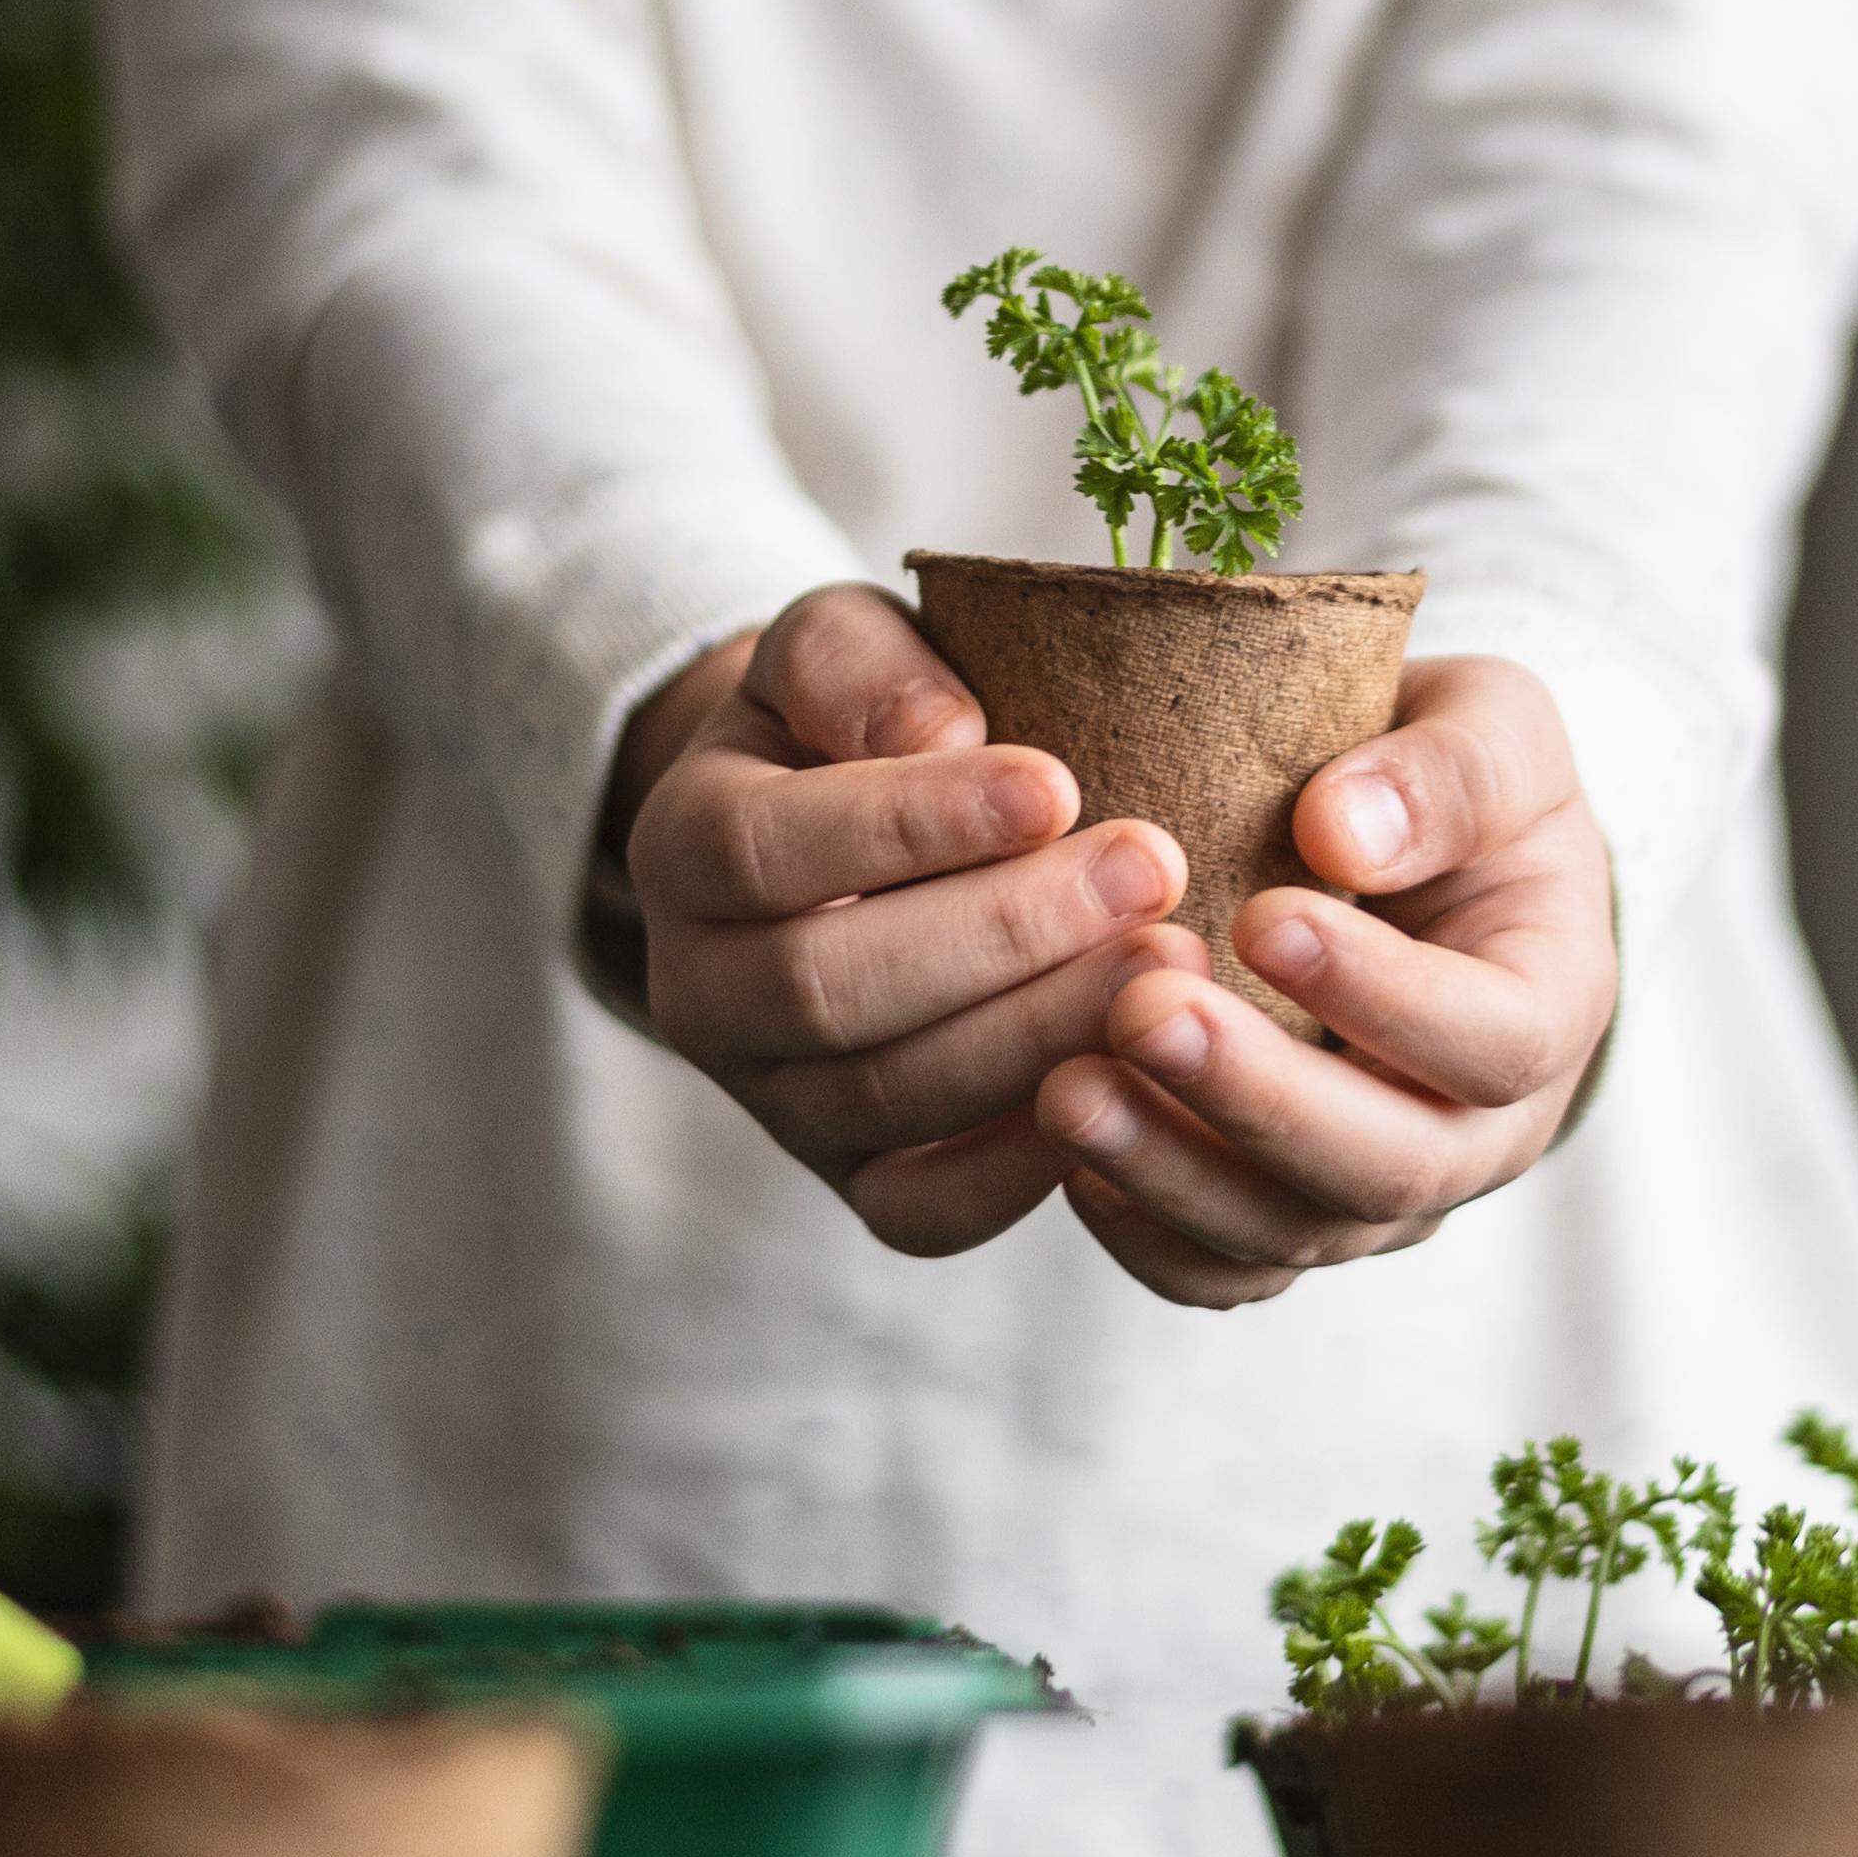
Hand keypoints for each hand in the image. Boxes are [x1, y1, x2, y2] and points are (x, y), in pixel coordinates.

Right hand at [617, 586, 1210, 1254]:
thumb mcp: (840, 645)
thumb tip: (942, 727)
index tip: (1058, 784)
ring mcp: (769, 1098)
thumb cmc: (861, 721)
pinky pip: (917, 1211)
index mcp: (683, 845)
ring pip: (883, 1098)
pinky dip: (1016, 1170)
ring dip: (1039, 1034)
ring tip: (1175, 962)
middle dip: (1003, 931)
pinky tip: (1124, 1090)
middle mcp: (698, 988)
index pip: (770, 848)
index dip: (912, 824)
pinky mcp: (848, 1177)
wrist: (846, 838)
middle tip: (1154, 868)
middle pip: (827, 988)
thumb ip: (860, 663)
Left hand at [1030, 658, 1617, 1308]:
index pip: (1491, 1042)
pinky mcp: (1291, 1218)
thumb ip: (1444, 775)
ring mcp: (1384, 1193)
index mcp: (1550, 1007)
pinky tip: (1068, 1160)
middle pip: (1389, 1167)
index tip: (1261, 919)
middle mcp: (1482, 1133)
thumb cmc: (1453, 786)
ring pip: (1293, 1233)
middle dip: (1258, 1101)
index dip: (1384, 998)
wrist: (1411, 857)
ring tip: (1063, 1088)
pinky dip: (1147, 1233)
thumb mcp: (1492, 732)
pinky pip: (1226, 1270)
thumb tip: (1342, 834)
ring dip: (1173, 1172)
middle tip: (1141, 1013)